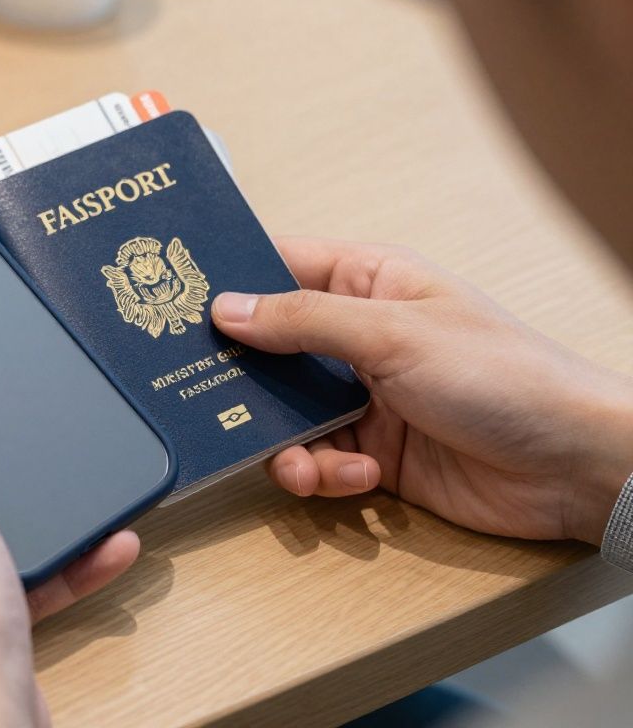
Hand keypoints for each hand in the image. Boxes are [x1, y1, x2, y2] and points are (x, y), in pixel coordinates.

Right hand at [210, 237, 632, 544]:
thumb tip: (225, 308)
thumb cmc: (500, 376)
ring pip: (284, 417)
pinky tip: (358, 480)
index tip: (174, 298)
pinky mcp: (372, 453)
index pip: (282, 265)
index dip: (230, 278)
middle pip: (270, 349)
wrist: (571, 466)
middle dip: (242, 379)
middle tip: (203, 396)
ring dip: (285, 446)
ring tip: (303, 466)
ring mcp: (363, 397)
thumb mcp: (393, 335)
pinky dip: (326, 476)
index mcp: (369, 283)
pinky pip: (318, 461)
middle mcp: (358, 337)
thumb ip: (303, 322)